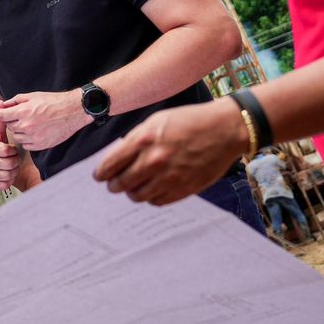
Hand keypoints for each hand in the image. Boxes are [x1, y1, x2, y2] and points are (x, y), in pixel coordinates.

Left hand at [0, 91, 88, 152]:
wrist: (73, 111)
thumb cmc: (53, 101)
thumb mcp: (32, 96)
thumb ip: (15, 101)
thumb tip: (3, 105)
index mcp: (23, 112)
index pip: (1, 116)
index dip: (4, 114)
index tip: (8, 113)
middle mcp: (26, 126)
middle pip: (9, 127)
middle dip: (14, 122)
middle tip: (25, 117)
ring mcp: (33, 137)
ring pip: (17, 137)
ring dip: (21, 132)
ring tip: (33, 124)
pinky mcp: (41, 145)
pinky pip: (26, 145)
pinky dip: (28, 140)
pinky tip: (37, 132)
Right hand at [0, 124, 22, 190]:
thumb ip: (1, 120)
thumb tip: (0, 102)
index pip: (6, 151)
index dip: (13, 151)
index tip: (11, 149)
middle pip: (9, 164)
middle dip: (15, 161)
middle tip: (14, 159)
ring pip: (8, 175)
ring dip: (14, 171)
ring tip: (11, 165)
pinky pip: (5, 185)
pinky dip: (9, 180)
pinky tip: (7, 173)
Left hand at [95, 100, 247, 205]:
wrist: (224, 130)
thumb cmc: (189, 121)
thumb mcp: (156, 121)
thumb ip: (135, 140)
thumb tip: (118, 158)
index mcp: (143, 140)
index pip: (110, 165)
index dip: (101, 173)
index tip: (99, 176)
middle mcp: (153, 161)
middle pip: (121, 183)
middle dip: (114, 185)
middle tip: (114, 184)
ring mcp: (169, 177)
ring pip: (137, 195)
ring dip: (132, 192)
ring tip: (133, 187)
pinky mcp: (183, 189)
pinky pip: (157, 201)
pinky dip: (151, 197)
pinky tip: (152, 189)